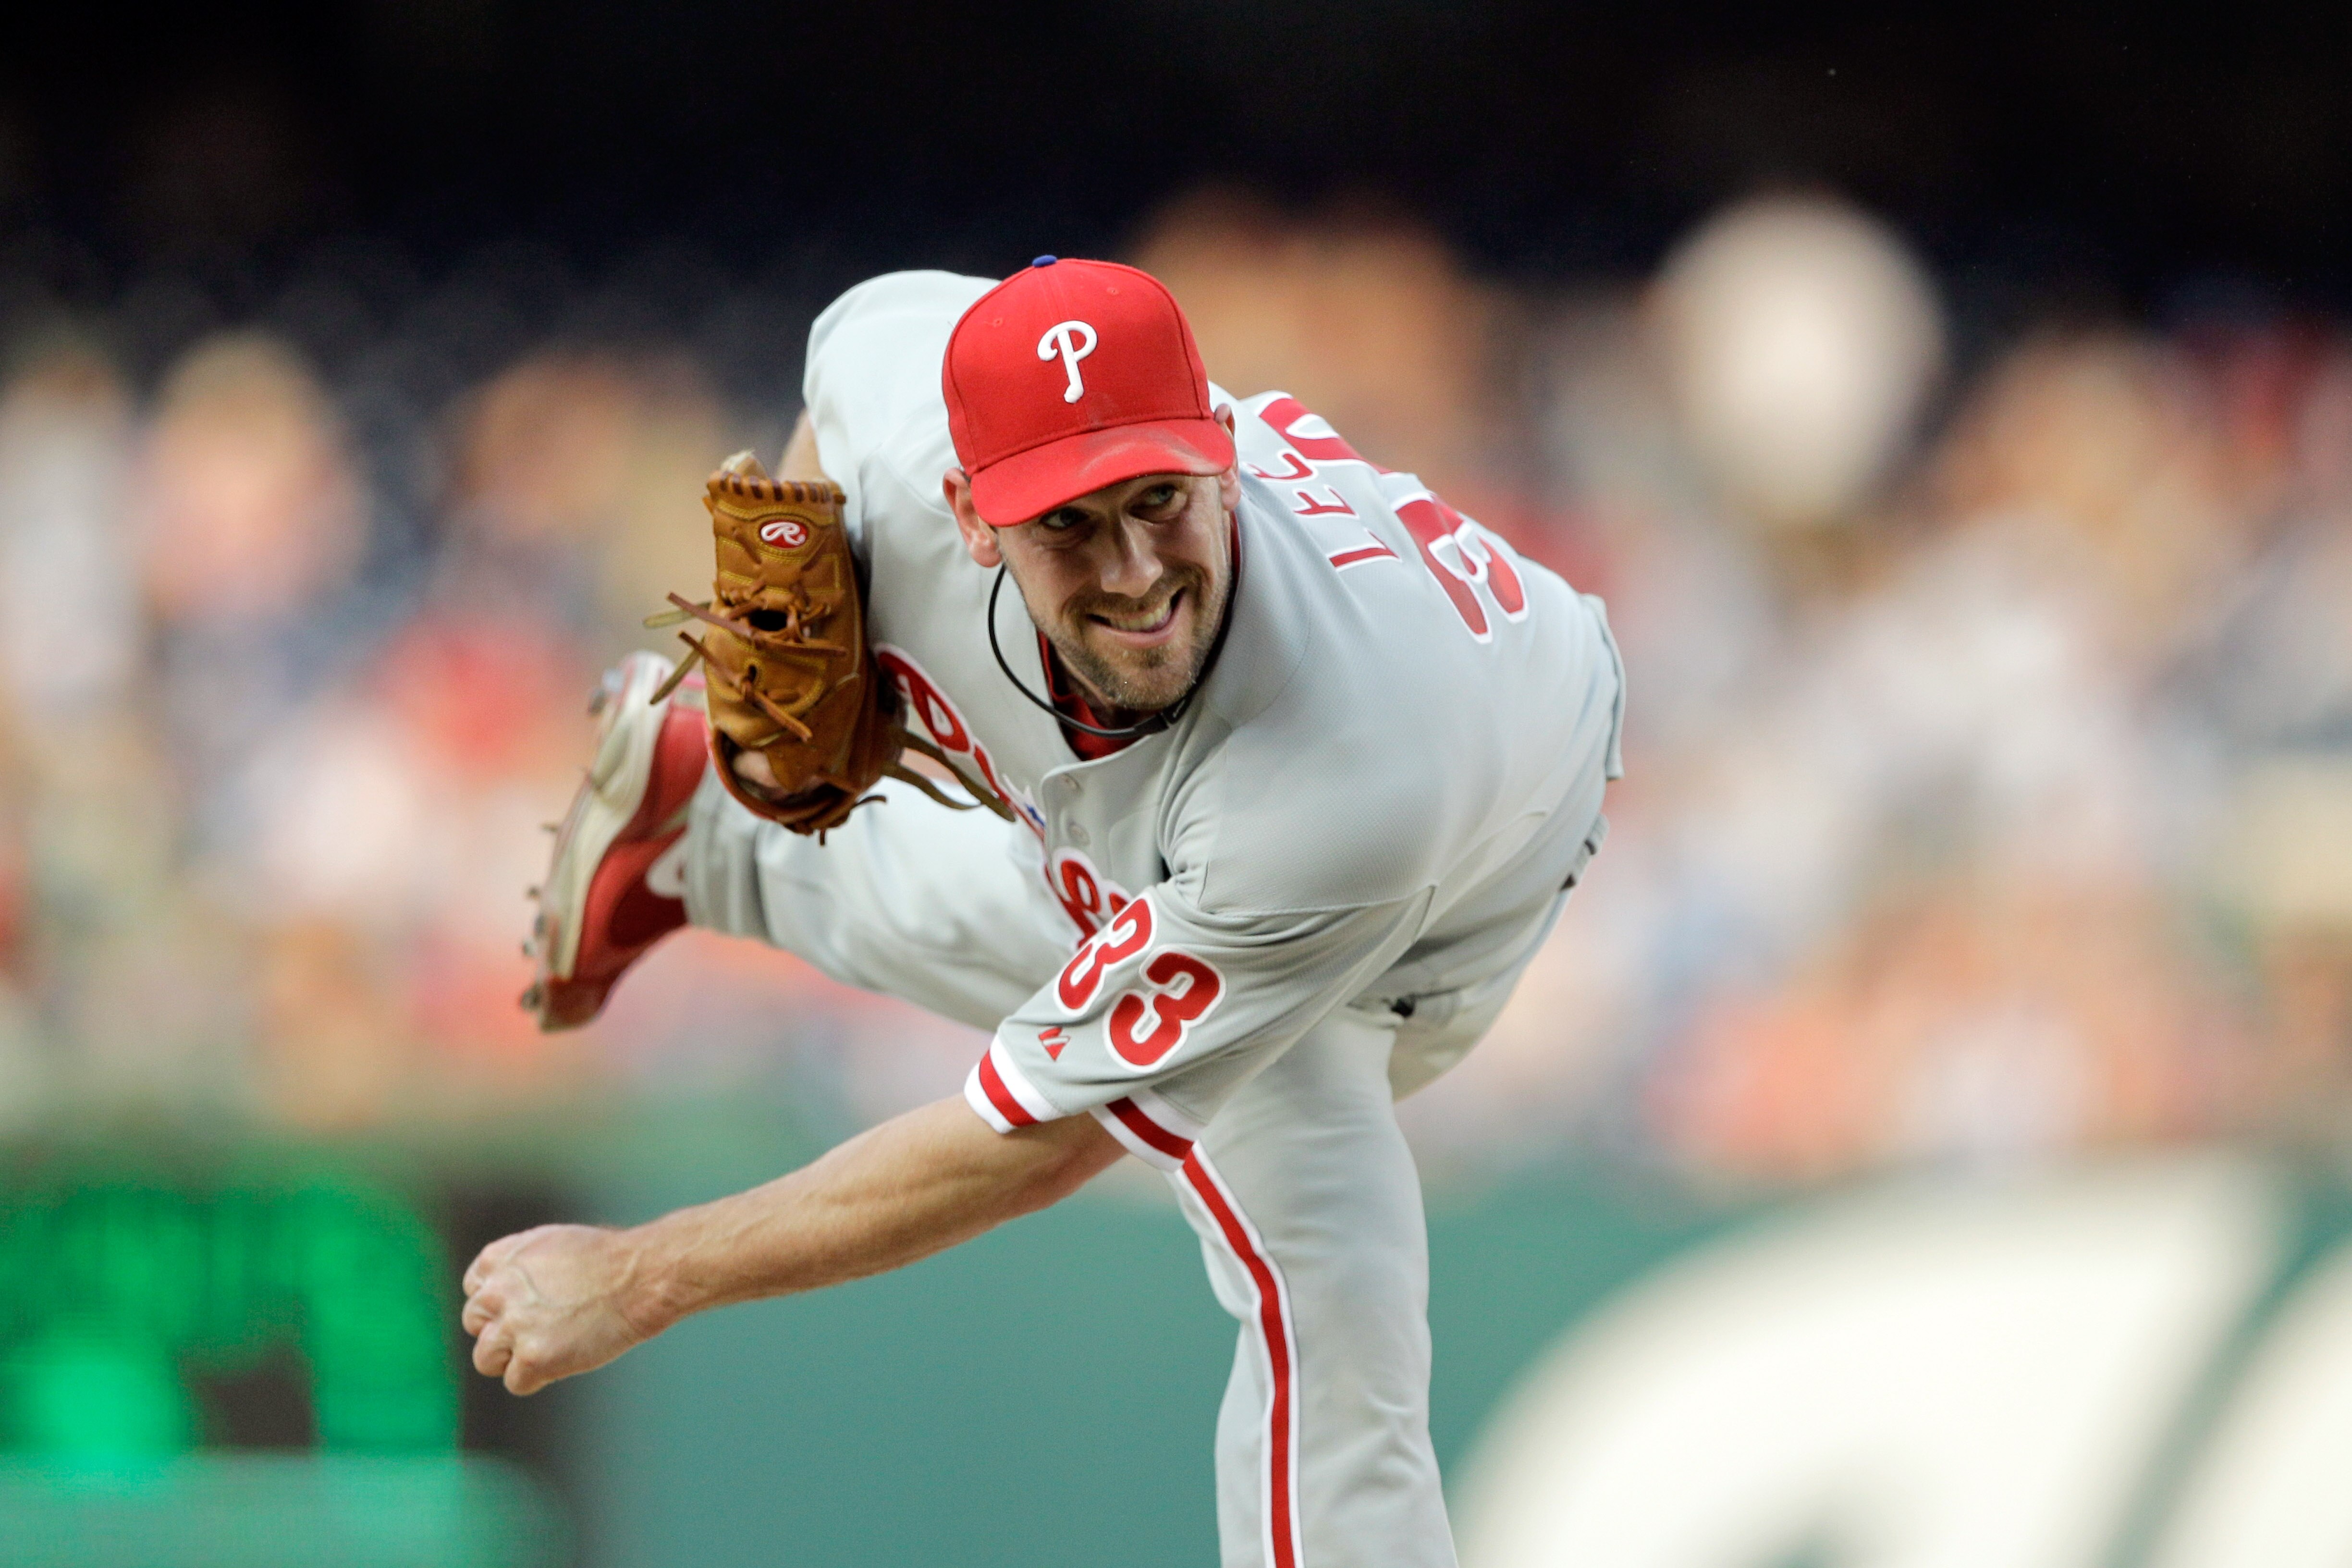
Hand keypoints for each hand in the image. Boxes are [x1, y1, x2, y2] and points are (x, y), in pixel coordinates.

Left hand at [461, 1223, 667, 1394]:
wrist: (640, 1277)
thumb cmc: (608, 1259)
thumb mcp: (551, 1243)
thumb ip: (518, 1266)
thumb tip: (503, 1289)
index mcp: (499, 1259)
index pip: (474, 1289)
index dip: (499, 1302)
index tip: (523, 1306)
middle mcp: (497, 1291)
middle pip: (474, 1323)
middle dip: (502, 1330)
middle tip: (541, 1329)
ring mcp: (513, 1326)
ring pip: (485, 1359)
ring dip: (513, 1358)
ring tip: (552, 1346)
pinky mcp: (532, 1358)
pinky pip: (516, 1382)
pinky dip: (538, 1377)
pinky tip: (566, 1358)